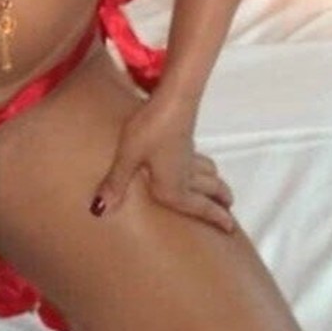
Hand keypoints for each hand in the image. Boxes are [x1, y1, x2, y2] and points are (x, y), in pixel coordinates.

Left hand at [90, 93, 234, 232]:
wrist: (172, 100)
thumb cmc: (150, 132)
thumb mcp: (129, 158)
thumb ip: (116, 183)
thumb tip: (99, 210)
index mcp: (175, 188)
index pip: (200, 208)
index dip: (216, 219)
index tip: (231, 230)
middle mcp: (186, 176)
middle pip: (210, 191)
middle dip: (219, 201)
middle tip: (229, 209)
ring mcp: (189, 156)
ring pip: (208, 174)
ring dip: (215, 183)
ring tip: (219, 189)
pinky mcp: (186, 139)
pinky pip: (200, 160)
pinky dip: (205, 167)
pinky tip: (195, 160)